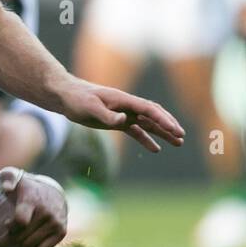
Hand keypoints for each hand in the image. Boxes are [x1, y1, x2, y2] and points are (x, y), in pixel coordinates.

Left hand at [0, 168, 66, 246]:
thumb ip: (7, 179)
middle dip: (7, 239)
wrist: (52, 192)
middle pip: (21, 236)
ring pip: (29, 244)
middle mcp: (46, 212)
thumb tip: (7, 188)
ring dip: (18, 243)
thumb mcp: (12, 176)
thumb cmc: (24, 187)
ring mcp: (55, 223)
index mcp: (32, 200)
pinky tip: (26, 238)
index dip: (10, 226)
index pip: (21, 221)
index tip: (6, 223)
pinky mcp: (61, 232)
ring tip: (14, 235)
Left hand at [58, 78, 184, 151]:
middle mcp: (126, 106)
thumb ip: (107, 115)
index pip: (149, 109)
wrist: (64, 97)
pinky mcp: (116, 121)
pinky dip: (146, 139)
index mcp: (123, 99)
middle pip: (153, 115)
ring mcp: (122, 113)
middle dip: (168, 125)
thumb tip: (123, 120)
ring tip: (178, 143)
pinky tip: (156, 149)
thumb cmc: (76, 99)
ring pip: (147, 123)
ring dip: (162, 132)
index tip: (175, 130)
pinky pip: (136, 131)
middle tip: (181, 136)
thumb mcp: (90, 107)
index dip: (163, 119)